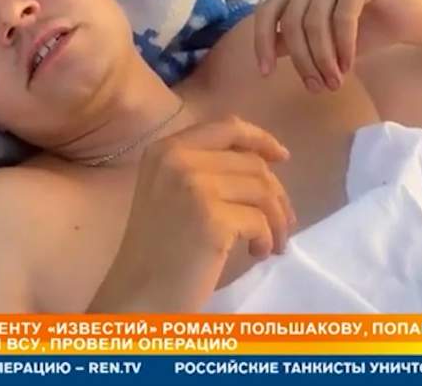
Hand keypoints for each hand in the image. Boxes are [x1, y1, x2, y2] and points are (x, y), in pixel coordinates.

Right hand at [88, 115, 295, 312]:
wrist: (138, 295)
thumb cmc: (157, 251)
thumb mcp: (172, 194)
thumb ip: (204, 170)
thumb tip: (264, 161)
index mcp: (164, 150)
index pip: (226, 127)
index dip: (260, 139)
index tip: (282, 156)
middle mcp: (176, 159)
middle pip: (252, 163)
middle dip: (277, 195)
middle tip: (284, 224)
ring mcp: (193, 186)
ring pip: (262, 190)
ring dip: (278, 220)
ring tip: (272, 243)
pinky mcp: (211, 218)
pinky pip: (260, 221)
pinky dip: (266, 239)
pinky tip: (256, 254)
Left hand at [254, 0, 421, 91]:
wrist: (411, 20)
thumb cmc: (364, 31)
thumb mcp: (320, 41)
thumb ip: (292, 43)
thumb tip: (266, 55)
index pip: (267, 12)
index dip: (262, 43)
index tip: (266, 74)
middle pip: (291, 21)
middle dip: (303, 60)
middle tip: (317, 87)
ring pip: (315, 21)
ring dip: (324, 58)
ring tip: (334, 82)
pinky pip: (343, 17)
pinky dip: (344, 46)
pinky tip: (349, 65)